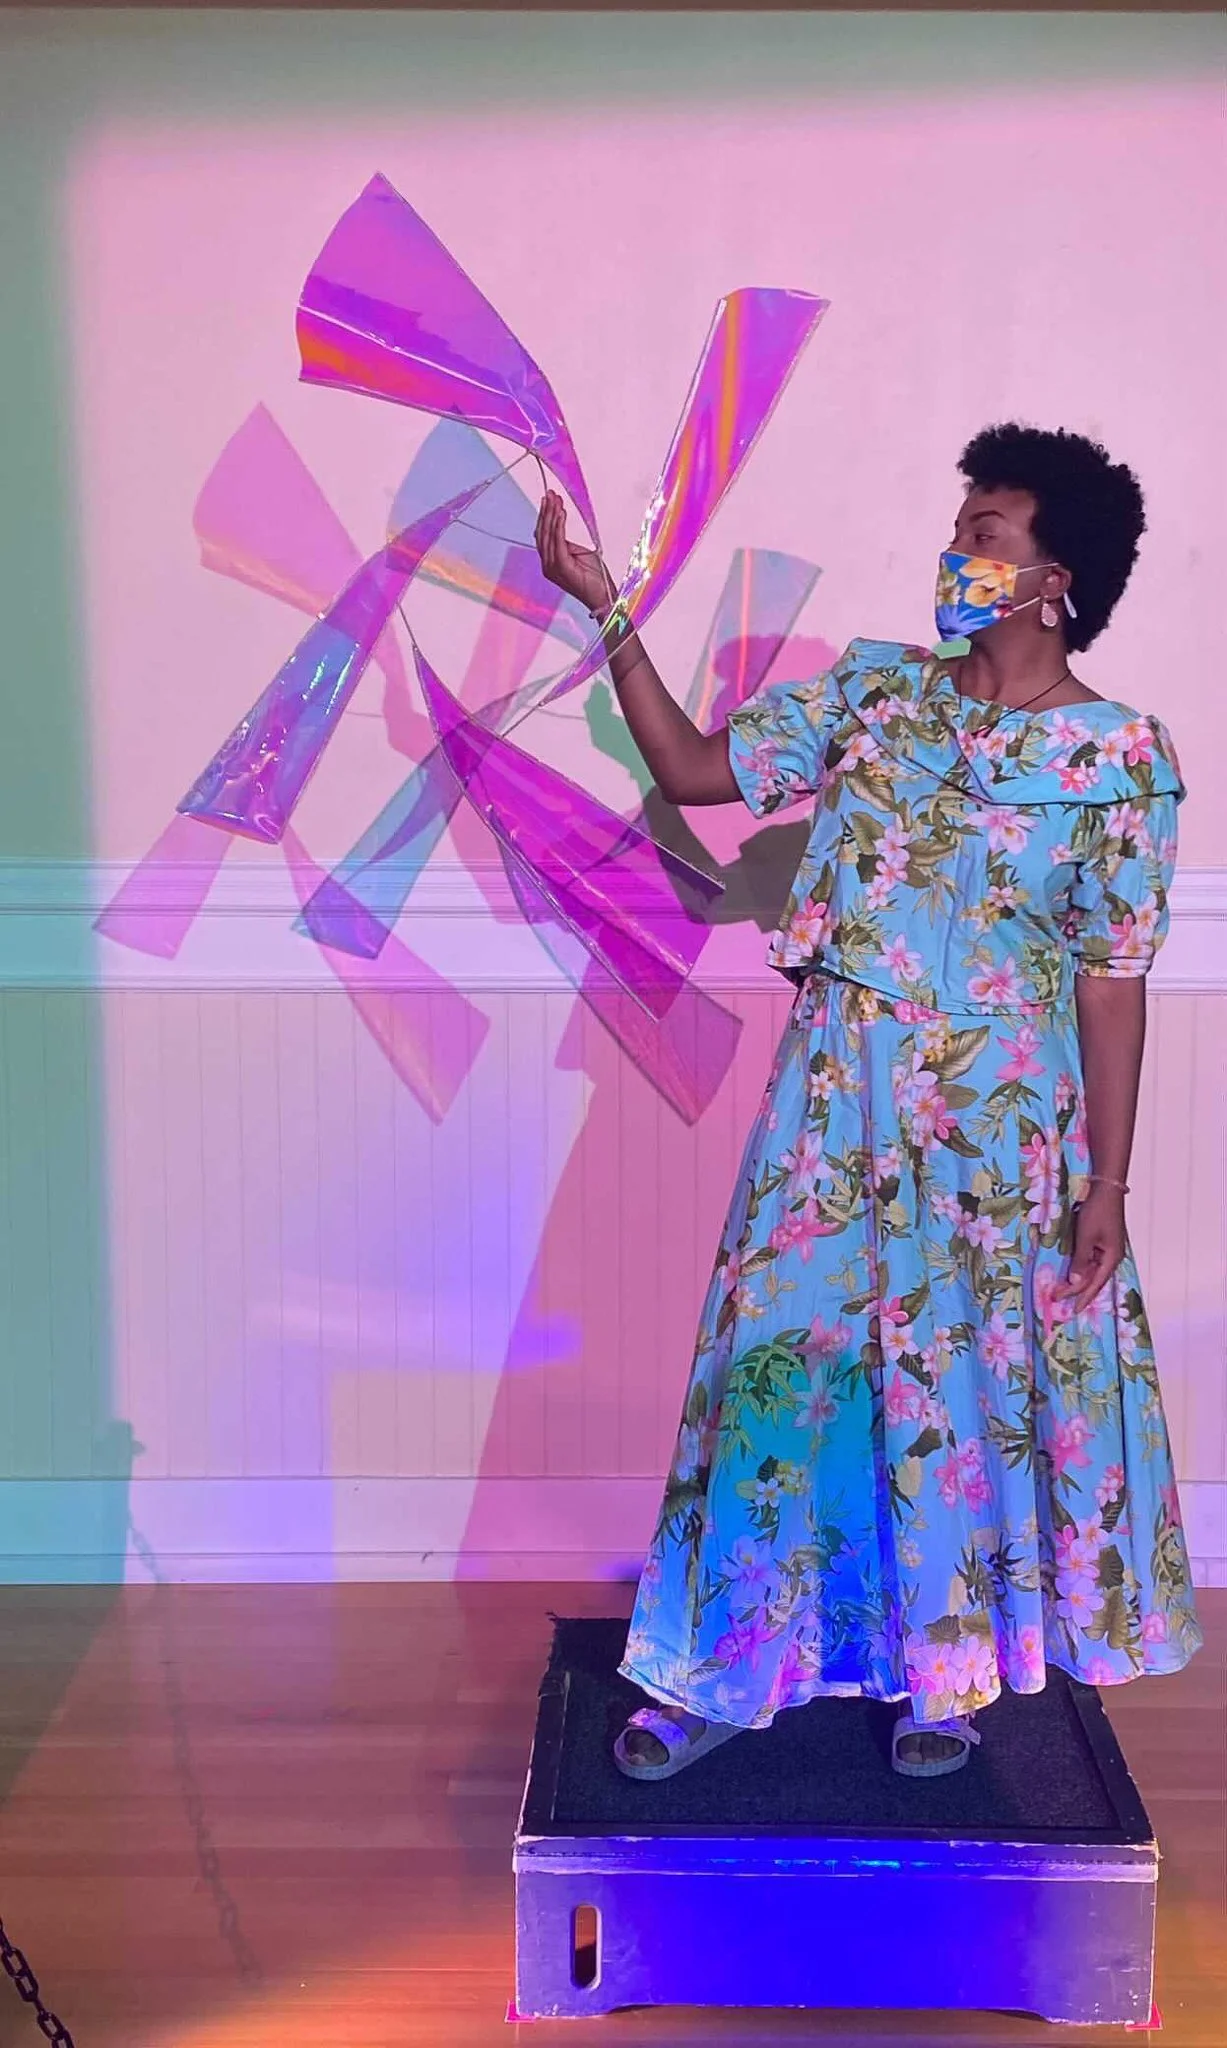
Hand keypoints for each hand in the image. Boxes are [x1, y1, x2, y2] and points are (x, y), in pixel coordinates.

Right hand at [534, 491, 613, 614]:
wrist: (603, 596)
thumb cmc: (594, 577)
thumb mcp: (578, 553)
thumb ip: (567, 542)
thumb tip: (559, 525)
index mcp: (549, 562)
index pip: (543, 534)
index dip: (545, 515)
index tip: (549, 499)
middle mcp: (547, 565)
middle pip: (542, 533)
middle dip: (546, 511)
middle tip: (550, 494)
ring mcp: (552, 568)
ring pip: (548, 536)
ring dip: (552, 515)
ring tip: (555, 500)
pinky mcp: (562, 568)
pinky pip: (558, 543)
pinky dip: (559, 526)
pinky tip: (560, 514)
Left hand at [1055, 1184, 1126, 1316]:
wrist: (1106, 1189)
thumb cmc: (1097, 1212)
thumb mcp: (1086, 1237)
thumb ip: (1081, 1260)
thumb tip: (1076, 1281)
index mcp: (1111, 1258)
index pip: (1095, 1284)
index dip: (1083, 1297)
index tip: (1072, 1310)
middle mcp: (1111, 1257)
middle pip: (1093, 1279)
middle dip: (1077, 1291)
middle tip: (1058, 1300)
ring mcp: (1106, 1249)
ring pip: (1091, 1271)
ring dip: (1077, 1280)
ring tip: (1062, 1291)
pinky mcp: (1100, 1241)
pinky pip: (1090, 1260)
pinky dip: (1080, 1268)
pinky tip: (1071, 1273)